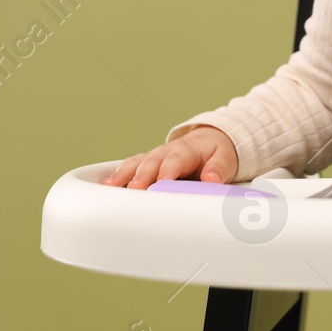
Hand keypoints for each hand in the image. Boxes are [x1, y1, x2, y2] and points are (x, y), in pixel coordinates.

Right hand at [100, 126, 238, 189]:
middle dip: (142, 175)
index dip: (168, 171)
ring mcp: (154, 157)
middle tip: (134, 189)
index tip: (163, 182)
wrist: (208, 141)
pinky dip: (118, 174)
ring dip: (123, 174)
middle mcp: (166, 152)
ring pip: (136, 163)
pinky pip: (130, 166)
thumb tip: (212, 179)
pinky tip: (107, 185)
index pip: (175, 160)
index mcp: (186, 150)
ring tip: (110, 186)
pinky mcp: (146, 163)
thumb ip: (219, 169)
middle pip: (151, 162)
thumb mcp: (225, 158)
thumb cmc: (215, 153)